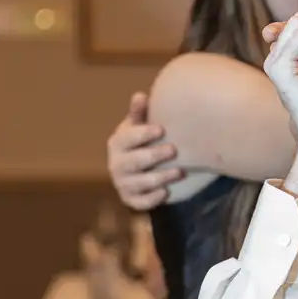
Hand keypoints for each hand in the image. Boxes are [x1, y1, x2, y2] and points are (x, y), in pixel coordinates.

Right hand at [107, 92, 181, 212]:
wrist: (143, 166)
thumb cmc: (144, 140)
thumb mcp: (141, 125)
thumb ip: (140, 113)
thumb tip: (140, 95)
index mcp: (117, 143)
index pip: (126, 139)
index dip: (142, 134)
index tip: (161, 129)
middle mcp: (116, 164)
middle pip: (133, 162)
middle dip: (153, 156)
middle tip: (174, 150)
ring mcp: (123, 183)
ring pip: (139, 184)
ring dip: (159, 178)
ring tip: (180, 172)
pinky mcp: (132, 200)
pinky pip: (140, 203)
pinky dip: (152, 199)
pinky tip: (166, 192)